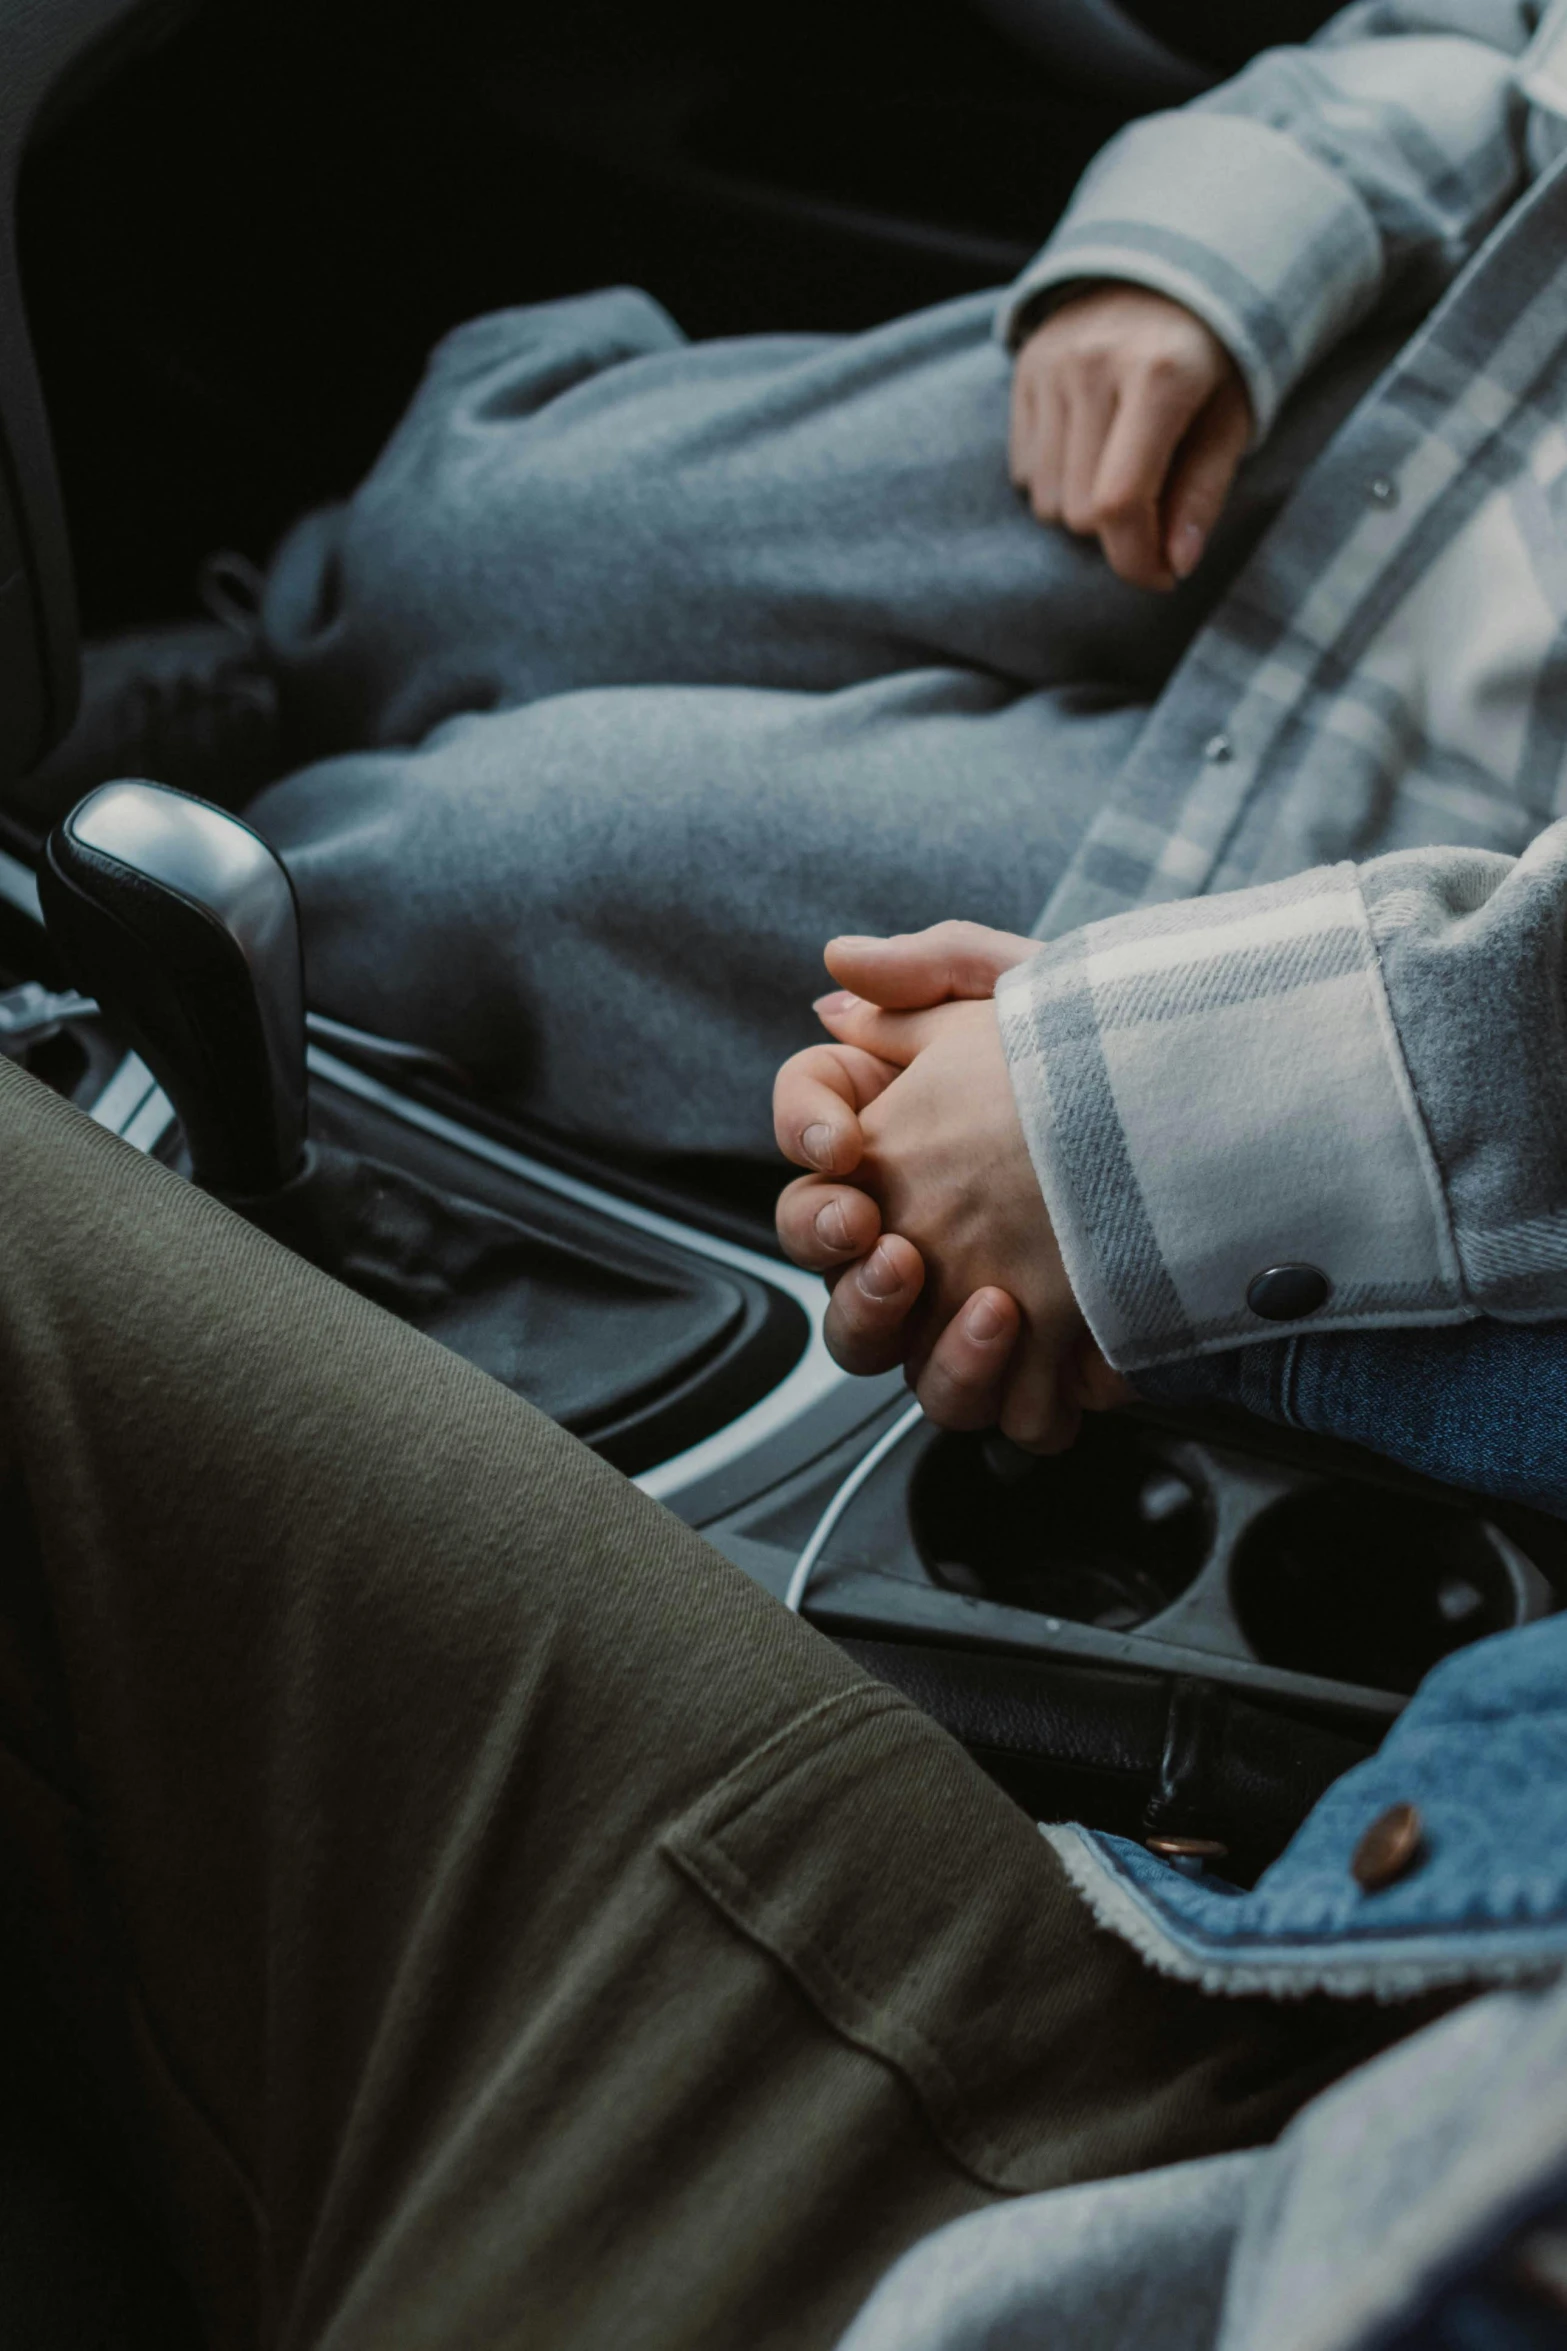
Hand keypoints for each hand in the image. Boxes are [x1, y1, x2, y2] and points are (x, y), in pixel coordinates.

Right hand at [773, 923, 1129, 1449]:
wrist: (1231, 1136)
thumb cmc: (1125, 1056)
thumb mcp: (1041, 993)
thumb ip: (935, 968)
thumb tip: (838, 967)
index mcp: (896, 1130)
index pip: (804, 1125)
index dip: (804, 1134)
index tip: (845, 1144)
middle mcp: (909, 1223)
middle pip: (818, 1259)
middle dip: (836, 1259)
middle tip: (896, 1248)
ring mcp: (958, 1300)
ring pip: (887, 1354)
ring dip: (922, 1342)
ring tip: (994, 1307)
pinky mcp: (1030, 1366)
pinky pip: (991, 1406)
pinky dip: (1011, 1392)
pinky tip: (1053, 1357)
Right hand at [1010, 282, 1250, 591]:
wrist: (1169, 265)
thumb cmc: (1216, 355)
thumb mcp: (1231, 420)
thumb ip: (1202, 493)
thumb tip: (1176, 564)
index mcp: (1159, 375)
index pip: (1120, 503)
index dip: (1137, 559)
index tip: (1163, 576)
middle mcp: (1093, 365)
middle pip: (1080, 513)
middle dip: (1118, 533)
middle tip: (1154, 517)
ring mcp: (1051, 365)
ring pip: (1047, 501)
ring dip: (1084, 509)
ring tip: (1122, 471)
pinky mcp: (1025, 369)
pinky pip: (1026, 471)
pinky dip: (1058, 480)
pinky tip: (1092, 447)